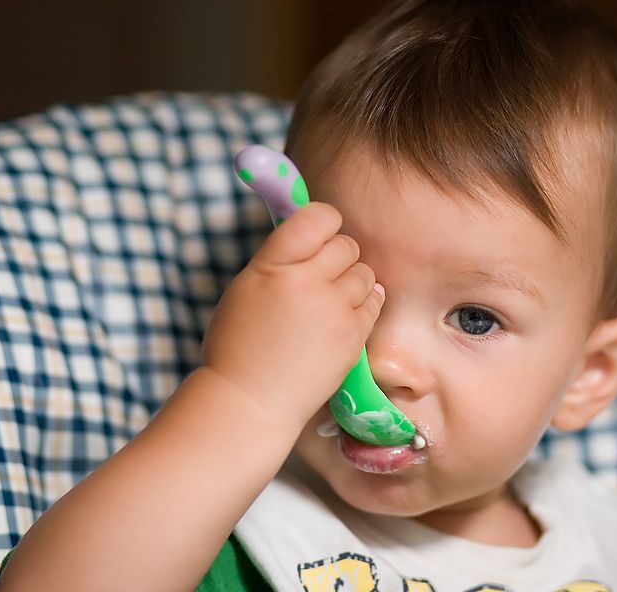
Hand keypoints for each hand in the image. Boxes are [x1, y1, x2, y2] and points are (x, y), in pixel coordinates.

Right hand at [201, 202, 384, 428]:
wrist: (251, 401)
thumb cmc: (241, 345)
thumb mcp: (247, 288)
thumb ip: (281, 259)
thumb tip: (315, 236)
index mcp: (273, 265)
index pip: (317, 217)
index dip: (326, 222)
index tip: (321, 236)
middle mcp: (305, 281)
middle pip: (346, 245)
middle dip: (339, 257)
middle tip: (322, 278)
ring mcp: (333, 309)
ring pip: (365, 271)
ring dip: (352, 282)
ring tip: (330, 303)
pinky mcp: (353, 335)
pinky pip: (374, 300)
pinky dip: (363, 304)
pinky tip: (343, 317)